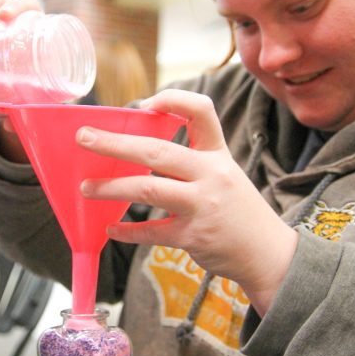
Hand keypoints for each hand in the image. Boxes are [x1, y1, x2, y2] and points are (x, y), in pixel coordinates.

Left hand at [76, 89, 298, 314]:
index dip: (172, 100)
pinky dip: (127, 232)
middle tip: (84, 138)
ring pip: (148, 189)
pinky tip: (111, 229)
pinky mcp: (193, 237)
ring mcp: (202, 206)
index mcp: (218, 155)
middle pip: (157, 151)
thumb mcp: (226, 175)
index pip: (201, 112)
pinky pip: (151, 232)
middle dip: (115, 143)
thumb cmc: (239, 211)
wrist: (270, 254)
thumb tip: (140, 153)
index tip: (143, 104)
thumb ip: (193, 162)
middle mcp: (211, 175)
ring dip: (111, 188)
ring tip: (86, 188)